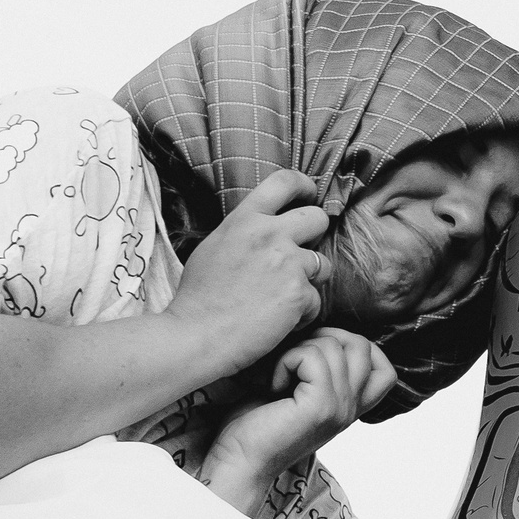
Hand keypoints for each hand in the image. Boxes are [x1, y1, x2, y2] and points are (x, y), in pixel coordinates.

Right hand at [167, 169, 332, 376]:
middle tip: (302, 256)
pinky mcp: (299, 293)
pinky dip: (303, 314)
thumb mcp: (214, 247)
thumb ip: (243, 232)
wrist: (196, 336)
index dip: (304, 186)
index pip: (284, 182)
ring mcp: (287, 262)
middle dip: (315, 236)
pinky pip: (316, 300)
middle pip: (318, 218)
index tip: (310, 195)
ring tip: (282, 299)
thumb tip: (263, 227)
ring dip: (309, 281)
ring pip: (323, 263)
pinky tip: (279, 321)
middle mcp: (269, 234)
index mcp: (245, 220)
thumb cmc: (198, 298)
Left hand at [199, 329, 395, 517]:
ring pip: (335, 346)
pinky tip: (273, 383)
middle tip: (293, 359)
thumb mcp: (299, 390)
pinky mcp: (321, 407)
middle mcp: (350, 409)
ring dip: (299, 349)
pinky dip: (287, 360)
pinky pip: (313, 357)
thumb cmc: (256, 424)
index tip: (318, 353)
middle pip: (362, 346)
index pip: (384, 369)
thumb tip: (318, 328)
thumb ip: (320, 367)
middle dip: (324, 337)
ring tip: (280, 374)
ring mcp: (339, 408)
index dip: (354, 346)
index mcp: (350, 407)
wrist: (237, 461)